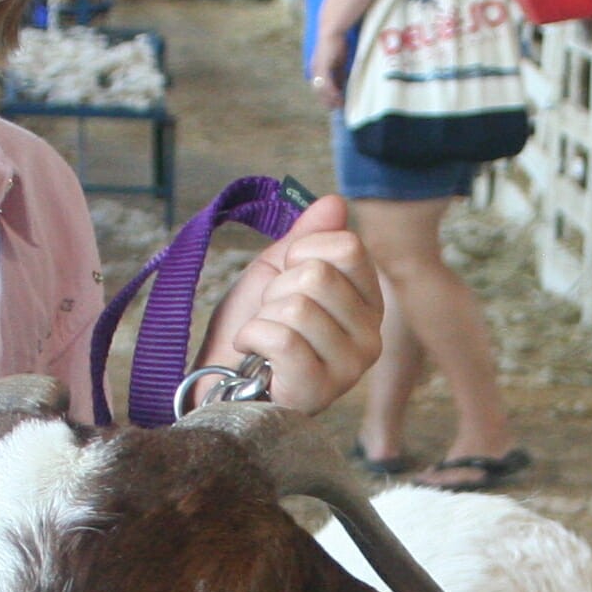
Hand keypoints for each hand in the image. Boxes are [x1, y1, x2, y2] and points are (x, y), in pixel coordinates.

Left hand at [204, 193, 381, 409]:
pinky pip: (284, 339)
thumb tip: (335, 202)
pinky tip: (253, 353)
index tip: (287, 278)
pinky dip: (253, 338)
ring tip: (264, 338)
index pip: (348, 247)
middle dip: (277, 289)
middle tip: (272, 315)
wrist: (220, 380)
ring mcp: (350, 366)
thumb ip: (306, 237)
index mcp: (368, 302)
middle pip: (320, 274)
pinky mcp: (321, 390)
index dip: (302, 253)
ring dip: (264, 317)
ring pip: (299, 306)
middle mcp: (371, 335)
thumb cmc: (252, 328)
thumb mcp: (277, 271)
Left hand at [309, 31, 350, 110]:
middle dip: (327, 101)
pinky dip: (331, 92)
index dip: (326, 97)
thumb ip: (339, 74)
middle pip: (318, 91)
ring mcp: (317, 69)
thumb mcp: (338, 62)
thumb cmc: (336, 43)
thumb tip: (342, 85)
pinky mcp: (322, 67)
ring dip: (330, 99)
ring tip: (339, 105)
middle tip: (336, 109)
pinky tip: (337, 97)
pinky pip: (326, 83)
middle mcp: (315, 70)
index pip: (319, 87)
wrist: (332, 30)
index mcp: (317, 69)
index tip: (334, 104)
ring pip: (321, 89)